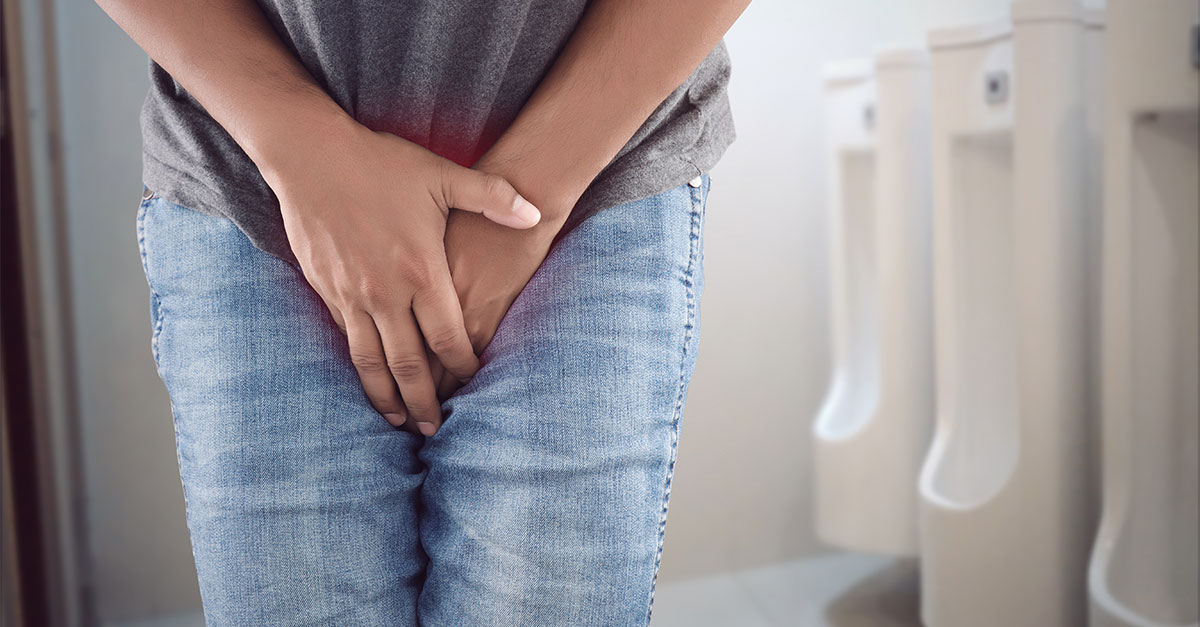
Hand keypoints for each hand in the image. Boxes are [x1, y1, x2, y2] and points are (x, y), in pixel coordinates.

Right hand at [260, 114, 541, 434]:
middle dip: (425, 401)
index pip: (448, 337)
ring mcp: (352, 295)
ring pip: (371, 361)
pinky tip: (369, 378)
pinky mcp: (326, 290)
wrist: (311, 156)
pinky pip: (346, 339)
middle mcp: (385, 292)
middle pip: (409, 364)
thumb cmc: (380, 163)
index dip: (462, 365)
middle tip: (436, 429)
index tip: (473, 381)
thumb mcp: (442, 176)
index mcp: (421, 271)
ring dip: (387, 396)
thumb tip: (536, 212)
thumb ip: (491, 198)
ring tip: (400, 421)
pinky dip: (360, 367)